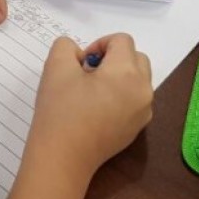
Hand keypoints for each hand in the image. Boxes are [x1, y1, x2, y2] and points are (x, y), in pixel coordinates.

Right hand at [31, 34, 152, 177]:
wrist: (64, 157)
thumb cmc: (61, 110)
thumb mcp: (55, 68)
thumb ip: (65, 47)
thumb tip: (78, 55)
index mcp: (127, 72)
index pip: (121, 40)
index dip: (99, 44)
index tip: (80, 62)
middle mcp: (143, 90)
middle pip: (136, 57)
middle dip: (113, 58)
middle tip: (87, 74)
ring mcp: (143, 112)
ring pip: (138, 80)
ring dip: (119, 76)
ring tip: (92, 92)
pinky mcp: (137, 129)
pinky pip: (135, 101)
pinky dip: (121, 96)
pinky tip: (96, 110)